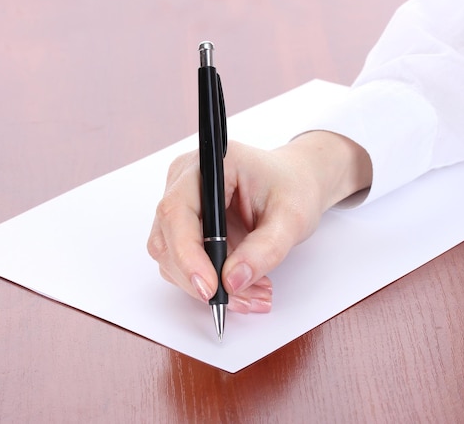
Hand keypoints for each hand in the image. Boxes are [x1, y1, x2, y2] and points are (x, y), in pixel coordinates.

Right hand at [147, 131, 371, 312]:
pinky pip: (184, 261)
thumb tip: (232, 281)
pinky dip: (210, 281)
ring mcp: (181, 202)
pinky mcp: (185, 224)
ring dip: (207, 285)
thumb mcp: (292, 218)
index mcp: (211, 163)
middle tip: (242, 300)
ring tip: (253, 294)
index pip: (177, 210)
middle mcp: (185, 179)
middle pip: (168, 238)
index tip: (210, 288)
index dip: (187, 254)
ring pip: (171, 256)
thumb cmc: (294, 188)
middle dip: (200, 277)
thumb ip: (264, 249)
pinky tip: (243, 286)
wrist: (295, 183)